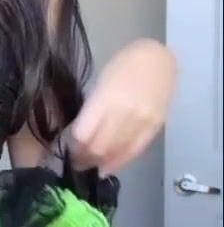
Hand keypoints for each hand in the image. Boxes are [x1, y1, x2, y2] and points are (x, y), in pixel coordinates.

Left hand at [69, 39, 176, 174]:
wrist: (159, 59)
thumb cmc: (124, 65)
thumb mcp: (101, 83)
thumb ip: (92, 110)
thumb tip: (81, 135)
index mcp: (105, 99)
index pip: (83, 134)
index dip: (73, 146)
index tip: (68, 150)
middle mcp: (123, 113)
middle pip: (98, 147)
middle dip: (84, 158)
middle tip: (76, 162)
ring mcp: (141, 122)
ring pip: (115, 153)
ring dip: (99, 163)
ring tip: (89, 166)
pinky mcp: (154, 128)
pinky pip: (134, 151)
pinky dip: (119, 162)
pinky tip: (108, 167)